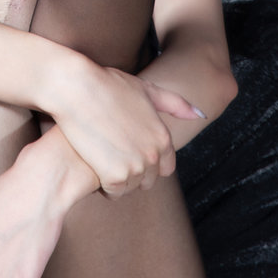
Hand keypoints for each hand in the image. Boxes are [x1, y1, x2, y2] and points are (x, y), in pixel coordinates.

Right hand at [50, 60, 204, 196]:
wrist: (77, 90)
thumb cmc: (108, 85)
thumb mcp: (146, 89)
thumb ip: (175, 104)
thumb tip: (201, 114)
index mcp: (163, 137)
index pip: (165, 168)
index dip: (148, 161)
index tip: (130, 150)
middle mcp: (154, 155)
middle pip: (147, 181)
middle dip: (133, 171)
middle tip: (113, 152)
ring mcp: (135, 167)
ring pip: (130, 188)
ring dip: (117, 178)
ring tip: (103, 155)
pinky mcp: (114, 177)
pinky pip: (113, 192)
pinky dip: (104, 184)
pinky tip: (95, 164)